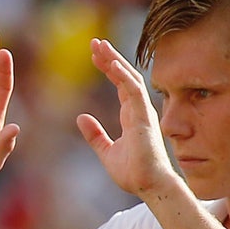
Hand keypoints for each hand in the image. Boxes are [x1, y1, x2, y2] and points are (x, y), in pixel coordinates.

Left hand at [75, 38, 177, 198]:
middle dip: (110, 58)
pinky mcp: (144, 118)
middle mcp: (138, 109)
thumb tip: (80, 117)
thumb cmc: (133, 172)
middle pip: (124, 75)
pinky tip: (111, 64)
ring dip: (115, 61)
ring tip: (100, 47)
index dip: (107, 68)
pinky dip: (124, 77)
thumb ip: (95, 134)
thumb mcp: (106, 151)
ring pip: (130, 78)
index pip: (119, 84)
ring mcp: (143, 112)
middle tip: (94, 42)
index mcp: (130, 115)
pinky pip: (135, 91)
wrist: (148, 186)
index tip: (94, 54)